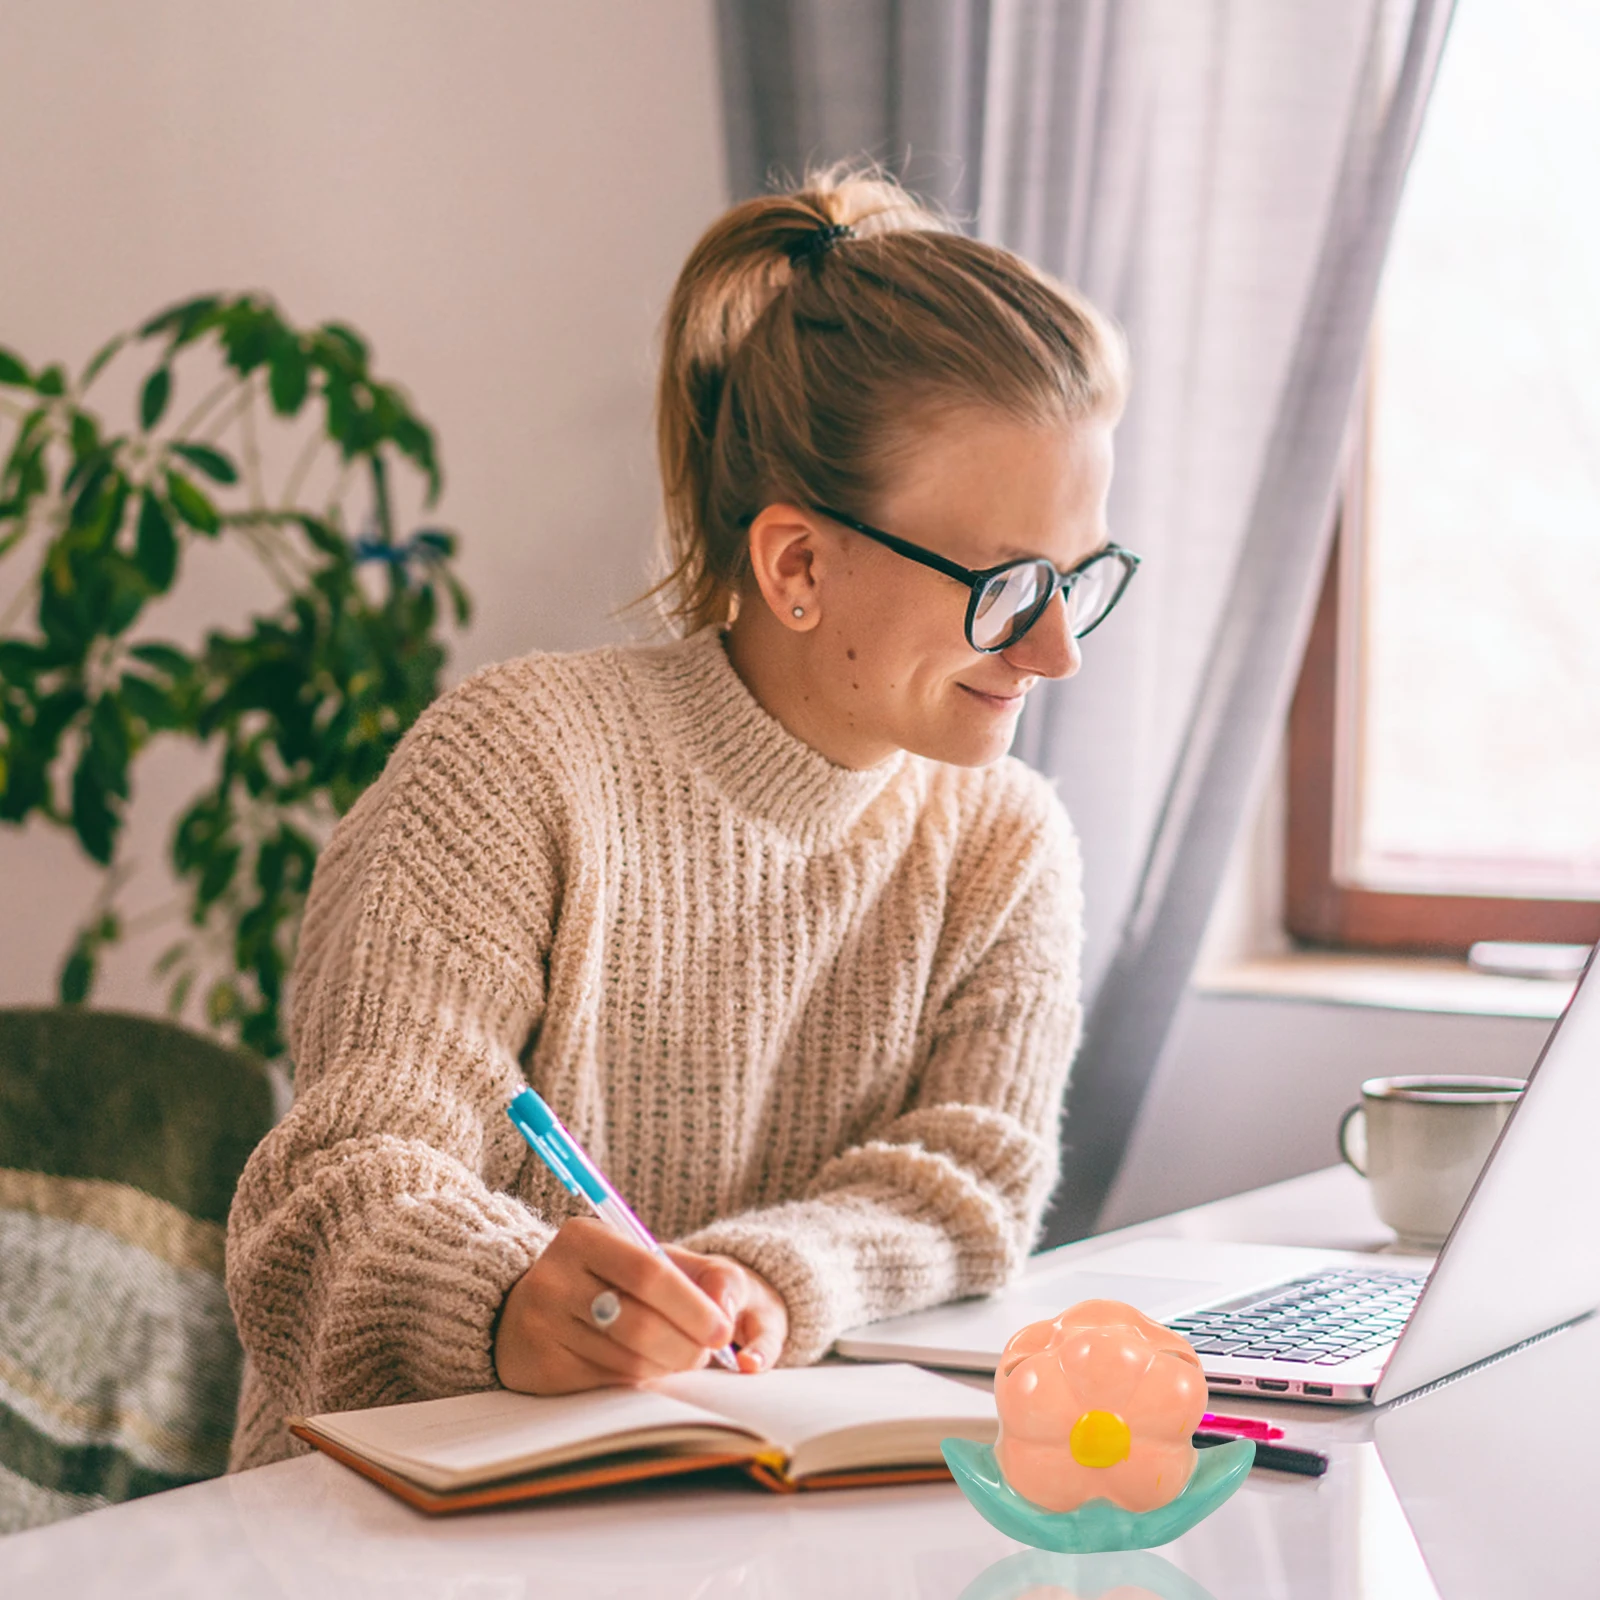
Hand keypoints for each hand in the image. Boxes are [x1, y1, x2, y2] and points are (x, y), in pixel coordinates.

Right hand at [493, 1217, 781, 1393]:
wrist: (526, 1307)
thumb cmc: (607, 1280)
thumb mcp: (646, 1257)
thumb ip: (699, 1275)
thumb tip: (729, 1312)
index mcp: (584, 1237)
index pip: (649, 1273)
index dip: (693, 1306)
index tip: (723, 1330)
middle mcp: (555, 1278)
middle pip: (639, 1324)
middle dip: (686, 1345)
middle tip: (706, 1353)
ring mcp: (542, 1325)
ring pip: (626, 1360)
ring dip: (666, 1366)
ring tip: (679, 1357)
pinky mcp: (540, 1367)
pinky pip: (606, 1383)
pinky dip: (637, 1380)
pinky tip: (644, 1367)